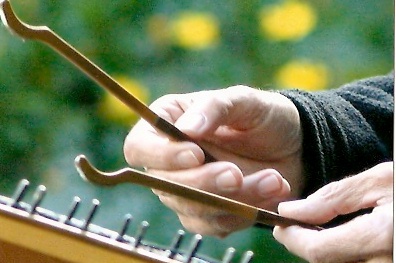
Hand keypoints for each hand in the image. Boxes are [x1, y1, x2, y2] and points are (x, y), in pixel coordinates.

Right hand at [124, 86, 302, 235]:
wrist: (293, 145)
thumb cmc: (262, 116)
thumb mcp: (244, 100)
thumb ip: (214, 108)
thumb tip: (186, 128)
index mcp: (168, 124)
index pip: (139, 147)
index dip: (160, 155)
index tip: (195, 154)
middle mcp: (171, 161)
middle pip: (163, 184)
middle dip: (201, 182)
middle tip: (236, 174)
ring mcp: (188, 189)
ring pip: (192, 208)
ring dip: (232, 199)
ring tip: (272, 180)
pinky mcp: (210, 212)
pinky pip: (215, 224)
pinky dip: (243, 213)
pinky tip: (271, 192)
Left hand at [273, 162, 392, 262]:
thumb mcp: (381, 180)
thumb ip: (335, 197)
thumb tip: (293, 210)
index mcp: (381, 236)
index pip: (319, 250)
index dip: (293, 239)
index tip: (280, 225)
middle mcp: (388, 262)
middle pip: (327, 262)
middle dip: (306, 245)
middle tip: (297, 226)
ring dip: (324, 251)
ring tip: (317, 229)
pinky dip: (343, 254)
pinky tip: (342, 239)